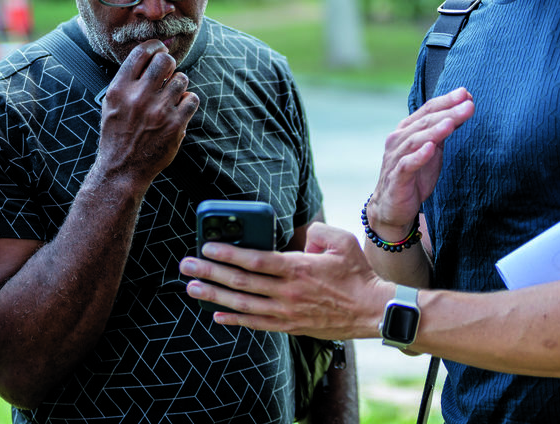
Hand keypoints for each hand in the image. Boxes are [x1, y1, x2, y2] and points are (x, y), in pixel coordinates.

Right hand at [96, 40, 198, 184]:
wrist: (122, 168)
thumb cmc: (117, 133)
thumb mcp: (111, 103)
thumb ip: (128, 80)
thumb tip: (150, 55)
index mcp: (119, 89)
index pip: (141, 53)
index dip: (154, 46)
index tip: (159, 48)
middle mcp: (138, 97)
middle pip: (165, 60)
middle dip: (169, 63)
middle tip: (167, 73)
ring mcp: (158, 111)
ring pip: (182, 79)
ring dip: (178, 84)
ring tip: (171, 95)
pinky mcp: (175, 125)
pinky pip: (192, 99)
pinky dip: (188, 101)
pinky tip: (179, 108)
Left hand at [179, 223, 388, 341]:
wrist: (373, 312)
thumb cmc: (357, 274)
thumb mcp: (341, 241)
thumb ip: (317, 231)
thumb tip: (300, 234)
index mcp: (298, 268)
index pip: (255, 260)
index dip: (228, 253)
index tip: (207, 246)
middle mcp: (288, 292)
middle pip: (241, 283)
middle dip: (210, 272)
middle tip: (186, 265)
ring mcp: (287, 312)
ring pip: (243, 306)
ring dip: (214, 297)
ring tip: (192, 288)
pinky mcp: (290, 327)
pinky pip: (256, 324)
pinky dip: (234, 320)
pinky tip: (217, 315)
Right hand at [369, 87, 473, 239]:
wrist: (393, 206)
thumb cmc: (415, 175)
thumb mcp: (433, 150)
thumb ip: (444, 130)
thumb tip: (464, 107)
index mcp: (407, 130)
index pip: (427, 110)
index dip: (446, 101)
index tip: (466, 93)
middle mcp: (398, 140)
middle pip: (424, 122)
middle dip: (447, 112)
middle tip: (468, 105)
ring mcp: (396, 157)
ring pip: (415, 140)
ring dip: (434, 130)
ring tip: (451, 122)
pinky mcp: (396, 177)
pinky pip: (407, 164)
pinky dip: (418, 155)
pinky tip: (431, 148)